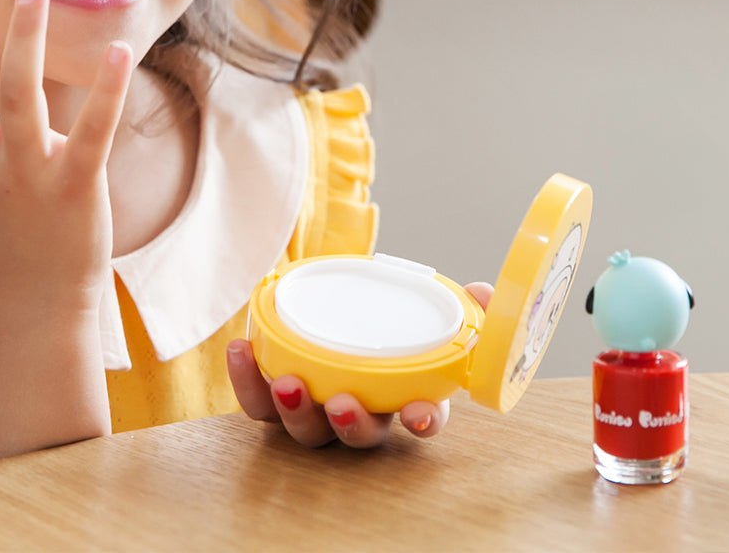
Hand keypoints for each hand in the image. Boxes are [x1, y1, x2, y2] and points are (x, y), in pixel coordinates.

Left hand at [228, 281, 493, 447]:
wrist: (338, 308)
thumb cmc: (388, 318)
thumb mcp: (427, 308)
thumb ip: (463, 302)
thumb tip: (487, 293)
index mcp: (406, 397)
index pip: (423, 418)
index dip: (424, 420)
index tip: (420, 413)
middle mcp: (363, 413)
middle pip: (359, 435)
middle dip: (349, 425)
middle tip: (339, 402)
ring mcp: (317, 410)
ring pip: (306, 430)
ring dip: (294, 411)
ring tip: (285, 382)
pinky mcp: (276, 399)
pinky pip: (259, 403)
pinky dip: (247, 381)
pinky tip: (240, 350)